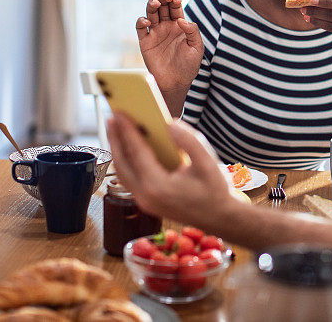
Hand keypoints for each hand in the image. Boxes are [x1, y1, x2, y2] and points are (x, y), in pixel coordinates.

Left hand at [107, 112, 240, 228]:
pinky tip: (128, 148)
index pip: (136, 153)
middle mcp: (146, 196)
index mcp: (158, 186)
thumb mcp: (207, 163)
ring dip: (117, 150)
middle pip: (122, 163)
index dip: (127, 131)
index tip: (119, 113)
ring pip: (122, 172)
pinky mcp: (146, 202)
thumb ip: (189, 141)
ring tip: (116, 129)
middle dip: (115, 138)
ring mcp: (144, 201)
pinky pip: (129, 179)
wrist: (219, 219)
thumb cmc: (215, 192)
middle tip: (112, 117)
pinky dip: (125, 161)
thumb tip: (170, 124)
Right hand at [136, 0, 203, 93]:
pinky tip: (147, 22)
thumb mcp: (197, 48)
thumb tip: (181, 20)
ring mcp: (155, 33)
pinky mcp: (145, 42)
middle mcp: (166, 26)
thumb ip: (192, 32)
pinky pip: (140, 28)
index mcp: (180, 25)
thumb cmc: (188, 66)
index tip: (177, 0)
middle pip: (162, 5)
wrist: (175, 83)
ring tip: (156, 3)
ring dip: (152, 4)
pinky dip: (141, 21)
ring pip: (151, 12)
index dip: (175, 0)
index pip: (176, 7)